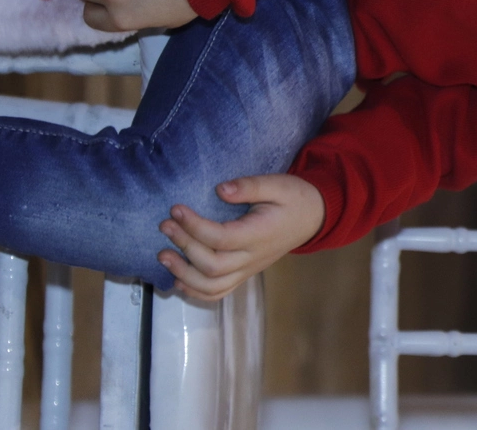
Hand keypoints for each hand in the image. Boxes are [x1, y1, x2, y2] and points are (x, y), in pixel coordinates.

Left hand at [157, 174, 325, 300]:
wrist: (313, 217)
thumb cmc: (294, 198)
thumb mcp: (277, 184)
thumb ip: (249, 186)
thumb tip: (220, 190)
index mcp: (260, 234)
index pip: (221, 238)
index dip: (195, 226)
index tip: (176, 209)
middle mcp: (253, 258)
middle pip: (212, 265)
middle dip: (184, 247)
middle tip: (165, 226)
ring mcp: (248, 269)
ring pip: (213, 286)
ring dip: (184, 275)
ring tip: (163, 255)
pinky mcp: (245, 273)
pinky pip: (219, 292)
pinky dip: (196, 292)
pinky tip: (178, 280)